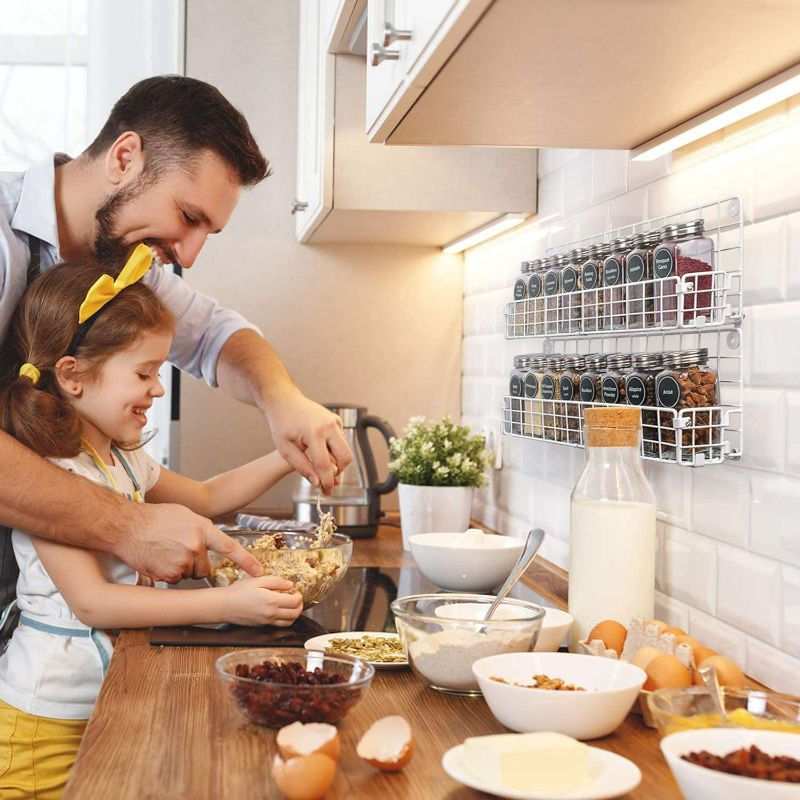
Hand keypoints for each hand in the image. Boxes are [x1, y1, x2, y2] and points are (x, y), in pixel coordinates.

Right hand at [117, 502, 263, 582]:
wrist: (126, 526)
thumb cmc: (154, 517)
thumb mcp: (185, 515)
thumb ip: (201, 529)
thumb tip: (211, 541)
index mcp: (202, 529)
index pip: (230, 548)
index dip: (246, 562)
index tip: (259, 573)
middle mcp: (195, 546)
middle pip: (205, 568)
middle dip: (196, 564)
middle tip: (179, 550)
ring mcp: (181, 562)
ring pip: (189, 575)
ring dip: (181, 568)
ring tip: (165, 551)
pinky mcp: (167, 574)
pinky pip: (174, 580)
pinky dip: (167, 574)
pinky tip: (158, 559)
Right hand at [221, 576, 303, 625]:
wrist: (224, 605)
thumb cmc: (238, 591)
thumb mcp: (257, 580)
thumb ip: (276, 581)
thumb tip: (290, 585)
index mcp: (271, 601)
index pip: (295, 601)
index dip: (299, 595)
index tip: (296, 590)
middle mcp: (271, 613)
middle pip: (295, 613)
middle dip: (300, 605)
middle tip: (297, 598)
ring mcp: (267, 621)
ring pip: (289, 622)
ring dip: (294, 614)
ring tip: (292, 605)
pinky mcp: (262, 625)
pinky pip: (279, 626)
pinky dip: (286, 620)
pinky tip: (282, 612)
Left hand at [265, 391, 351, 493]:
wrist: (285, 401)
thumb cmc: (282, 423)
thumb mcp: (285, 449)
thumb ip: (302, 466)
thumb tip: (317, 482)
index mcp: (314, 433)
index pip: (325, 464)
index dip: (326, 481)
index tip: (326, 492)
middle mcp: (329, 426)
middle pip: (345, 458)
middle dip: (337, 471)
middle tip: (325, 477)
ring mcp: (335, 421)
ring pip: (345, 450)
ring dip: (335, 461)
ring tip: (318, 462)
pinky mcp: (337, 420)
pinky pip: (341, 441)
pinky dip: (334, 450)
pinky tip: (319, 449)